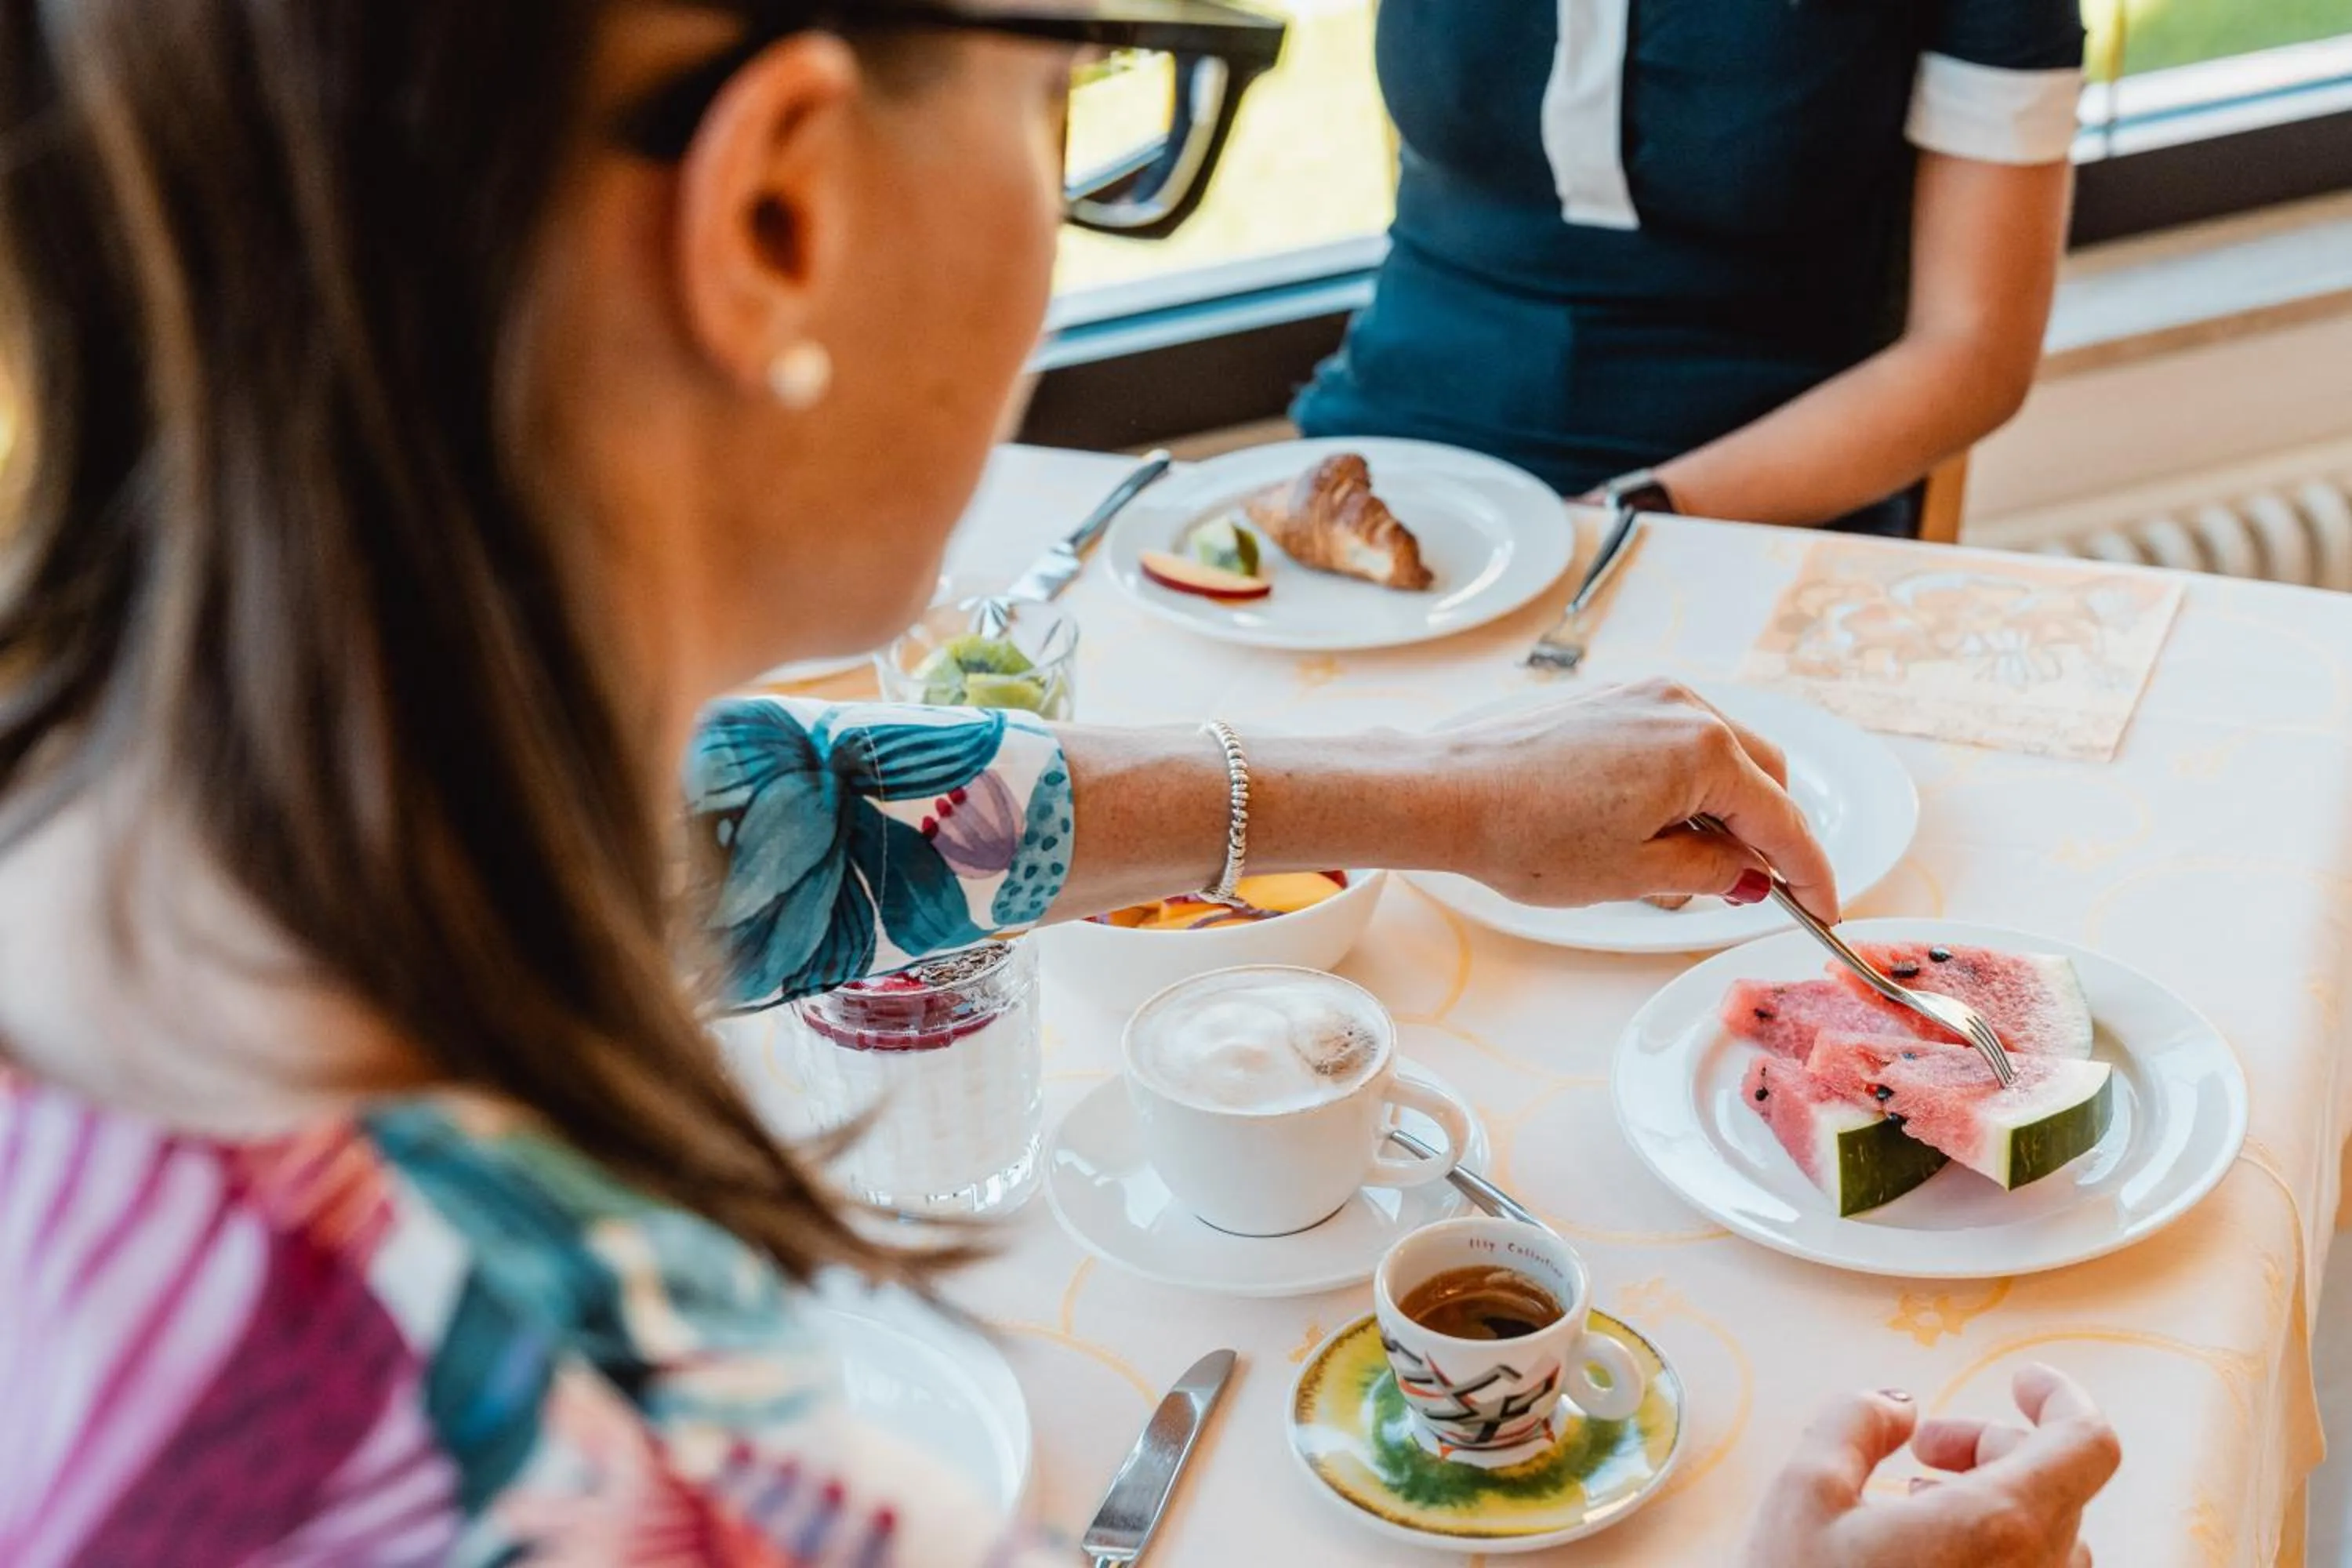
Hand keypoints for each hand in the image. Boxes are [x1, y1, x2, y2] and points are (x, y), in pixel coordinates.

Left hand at [1436, 680, 1838, 919]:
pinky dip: (1687, 783)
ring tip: (1684, 863)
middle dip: (1767, 834)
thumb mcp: (1637, 874)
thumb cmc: (1530, 835)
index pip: (1782, 820)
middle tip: (1750, 890)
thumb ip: (1712, 871)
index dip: (1810, 874)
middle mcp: (1684, 707)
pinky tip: (1653, 826)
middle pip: (1764, 775)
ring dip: (1725, 808)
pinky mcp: (1614, 700)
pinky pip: (1679, 740)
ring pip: (1724, 755)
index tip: (1822, 912)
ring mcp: (1647, 695)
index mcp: (1703, 750)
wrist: (1447, 793)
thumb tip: (1752, 874)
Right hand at [1744, 1366, 2121, 1567]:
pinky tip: (1923, 1557)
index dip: (2061, 1398)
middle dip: (1991, 1447)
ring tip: (1914, 1504)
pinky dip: (1992, 1553)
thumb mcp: (1803, 1494)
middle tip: (1918, 1449)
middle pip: (2057, 1487)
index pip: (2087, 1443)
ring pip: (2046, 1541)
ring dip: (1993, 1503)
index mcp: (2000, 1524)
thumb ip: (1856, 1421)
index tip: (2020, 1381)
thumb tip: (1897, 1404)